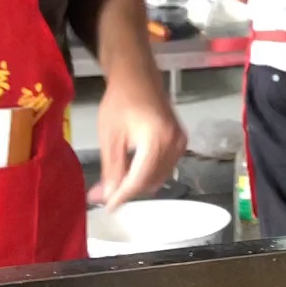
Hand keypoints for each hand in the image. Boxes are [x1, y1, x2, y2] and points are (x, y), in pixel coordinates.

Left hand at [91, 77, 187, 209]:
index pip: (139, 179)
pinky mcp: (181, 142)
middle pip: (150, 181)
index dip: (122, 197)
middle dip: (127, 191)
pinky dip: (148, 174)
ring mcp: (181, 144)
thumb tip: (106, 197)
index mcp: (157, 141)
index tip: (106, 209)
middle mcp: (175, 144)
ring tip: (115, 183)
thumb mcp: (110, 136)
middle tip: (104, 194)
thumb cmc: (120, 101)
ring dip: (138, 184)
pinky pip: (165, 168)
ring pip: (158, 177)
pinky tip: (131, 171)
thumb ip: (111, 169)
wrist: (138, 77)